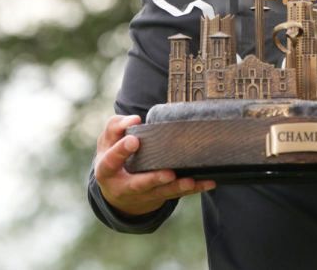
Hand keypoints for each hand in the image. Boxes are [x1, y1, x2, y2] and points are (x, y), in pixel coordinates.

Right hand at [94, 114, 215, 216]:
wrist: (116, 191)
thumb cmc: (113, 158)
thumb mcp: (107, 142)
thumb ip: (116, 128)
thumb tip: (134, 119)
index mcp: (107, 170)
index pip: (111, 161)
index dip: (122, 151)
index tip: (135, 140)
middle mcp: (123, 187)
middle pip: (138, 185)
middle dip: (154, 180)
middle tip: (169, 173)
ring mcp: (142, 195)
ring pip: (161, 193)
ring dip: (177, 188)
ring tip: (190, 181)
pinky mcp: (159, 197)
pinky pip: (178, 194)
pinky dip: (194, 189)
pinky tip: (209, 182)